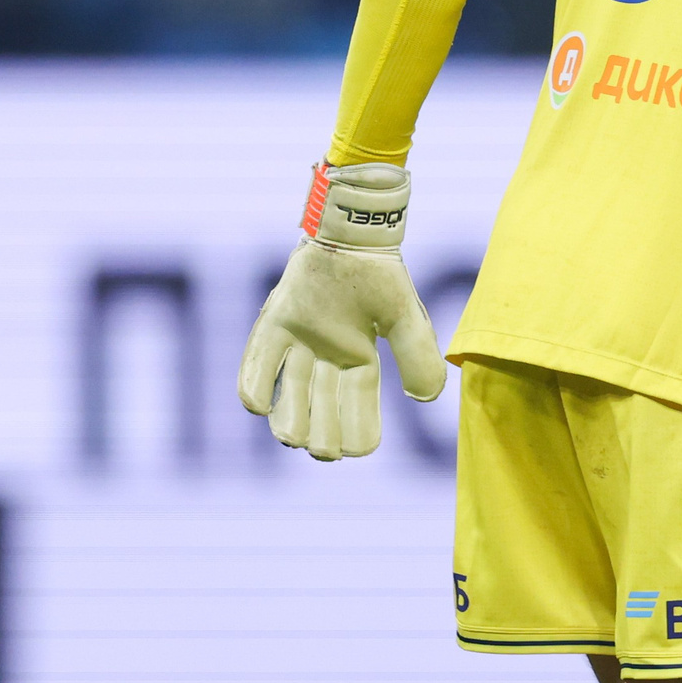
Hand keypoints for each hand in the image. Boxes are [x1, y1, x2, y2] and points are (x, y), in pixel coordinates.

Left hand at [237, 163, 446, 459]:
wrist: (351, 232)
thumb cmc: (381, 274)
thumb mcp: (406, 317)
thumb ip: (417, 356)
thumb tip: (425, 400)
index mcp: (360, 360)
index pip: (359, 408)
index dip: (360, 433)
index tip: (360, 449)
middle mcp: (326, 358)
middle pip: (321, 410)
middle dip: (323, 437)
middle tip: (325, 450)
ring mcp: (298, 343)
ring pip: (289, 396)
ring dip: (289, 422)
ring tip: (293, 438)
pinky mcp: (274, 324)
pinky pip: (257, 363)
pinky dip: (255, 386)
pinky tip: (258, 408)